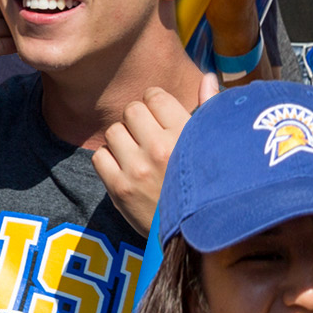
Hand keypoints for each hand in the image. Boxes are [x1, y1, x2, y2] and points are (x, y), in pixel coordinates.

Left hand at [93, 75, 218, 230]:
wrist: (196, 237)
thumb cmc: (207, 186)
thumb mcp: (213, 146)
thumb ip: (208, 108)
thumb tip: (206, 76)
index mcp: (186, 134)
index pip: (154, 96)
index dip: (156, 105)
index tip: (162, 119)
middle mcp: (160, 148)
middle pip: (131, 110)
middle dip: (138, 121)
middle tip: (148, 138)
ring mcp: (137, 169)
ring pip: (114, 132)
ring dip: (123, 141)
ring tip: (138, 156)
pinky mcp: (119, 189)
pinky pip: (100, 157)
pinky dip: (109, 162)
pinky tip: (126, 171)